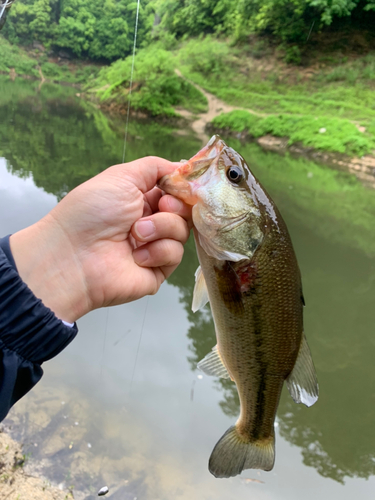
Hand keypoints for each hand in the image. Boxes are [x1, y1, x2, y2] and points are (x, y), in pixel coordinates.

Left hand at [10, 157, 190, 322]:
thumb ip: (155, 167)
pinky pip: (175, 254)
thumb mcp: (122, 176)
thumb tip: (183, 166)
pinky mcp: (158, 270)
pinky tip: (136, 256)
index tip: (180, 184)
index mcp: (140, 199)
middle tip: (161, 205)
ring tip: (136, 233)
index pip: (174, 190)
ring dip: (162, 227)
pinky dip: (158, 251)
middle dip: (175, 205)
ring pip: (182, 231)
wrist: (75, 256)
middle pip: (183, 210)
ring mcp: (154, 246)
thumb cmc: (92, 212)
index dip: (181, 186)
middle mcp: (149, 221)